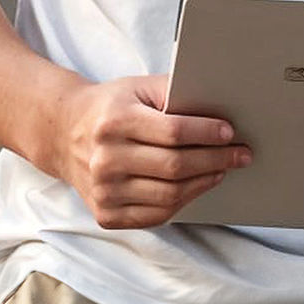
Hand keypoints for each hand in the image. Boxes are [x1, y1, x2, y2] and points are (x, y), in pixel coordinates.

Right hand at [52, 74, 250, 228]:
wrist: (64, 133)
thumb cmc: (109, 107)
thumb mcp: (137, 88)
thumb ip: (173, 94)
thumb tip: (217, 111)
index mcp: (115, 121)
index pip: (173, 131)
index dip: (206, 133)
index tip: (229, 132)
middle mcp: (106, 158)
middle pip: (175, 166)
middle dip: (215, 160)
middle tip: (240, 154)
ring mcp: (104, 191)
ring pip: (169, 195)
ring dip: (204, 182)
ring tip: (222, 169)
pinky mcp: (106, 214)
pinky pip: (156, 215)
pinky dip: (183, 202)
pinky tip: (196, 186)